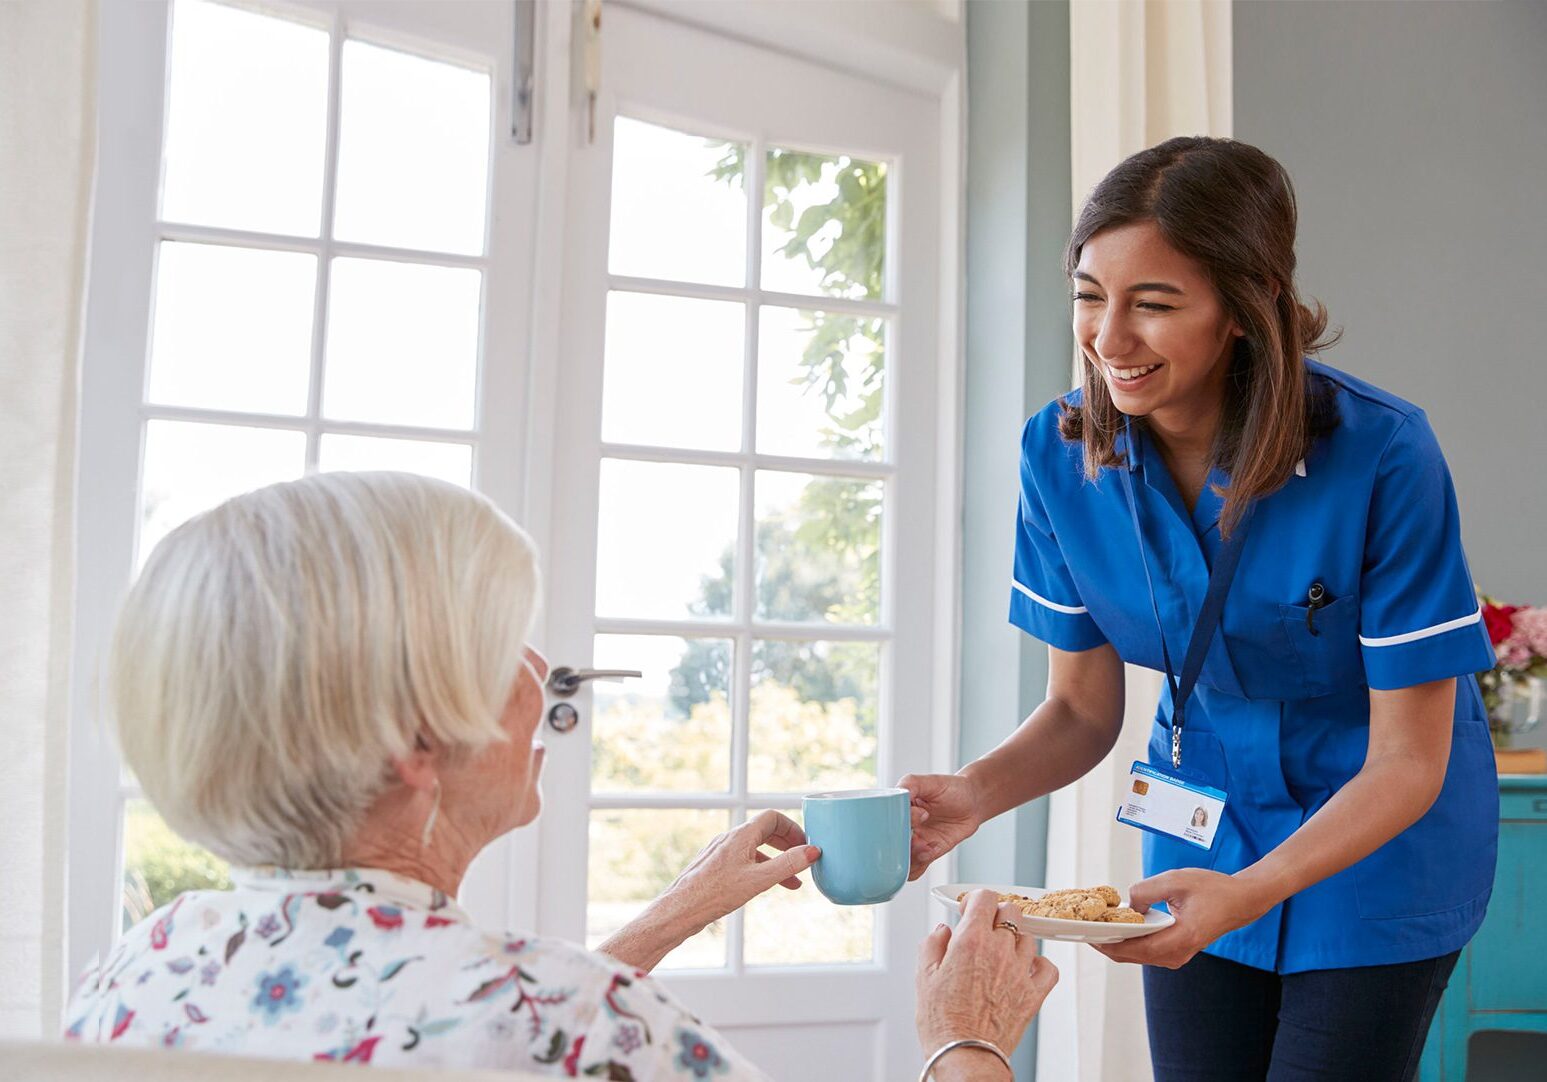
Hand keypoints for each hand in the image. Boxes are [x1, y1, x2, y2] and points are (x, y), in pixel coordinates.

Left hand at [660, 810, 819, 929]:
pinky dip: (760, 869)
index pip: (772, 817)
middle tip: (802, 858)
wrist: (680, 909)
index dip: (792, 828)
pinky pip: (744, 860)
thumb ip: (787, 865)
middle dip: (786, 844)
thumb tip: (812, 851)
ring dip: (775, 860)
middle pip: (764, 831)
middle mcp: (730, 839)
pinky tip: (766, 886)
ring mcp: (720, 852)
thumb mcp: (759, 880)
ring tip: (792, 881)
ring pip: (755, 848)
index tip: (805, 844)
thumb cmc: (715, 893)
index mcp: (741, 835)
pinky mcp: (715, 866)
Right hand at [899, 772, 983, 880]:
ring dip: (910, 857)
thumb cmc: (952, 788)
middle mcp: (905, 827)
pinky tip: (932, 850)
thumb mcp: (931, 781)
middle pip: (892, 843)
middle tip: (916, 837)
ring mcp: (917, 840)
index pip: (888, 820)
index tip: (916, 815)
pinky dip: (921, 862)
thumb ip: (911, 783)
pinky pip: (918, 867)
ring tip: (925, 846)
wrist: (973, 802)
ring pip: (902, 859)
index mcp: (900, 809)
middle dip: (902, 844)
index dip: (898, 822)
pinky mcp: (929, 852)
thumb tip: (900, 794)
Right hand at [915, 889, 1058, 1078]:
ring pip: (1029, 937)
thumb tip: (942, 931)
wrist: (965, 1056)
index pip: (985, 898)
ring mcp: (1020, 972)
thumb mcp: (924, 977)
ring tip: (1001, 951)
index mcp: (971, 940)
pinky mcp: (1034, 995)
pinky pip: (1048, 967)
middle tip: (984, 928)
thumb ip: (932, 944)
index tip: (969, 910)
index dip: (976, 900)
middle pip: (1011, 911)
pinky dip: (1039, 963)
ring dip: (1015, 939)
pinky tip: (1025, 968)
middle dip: (996, 914)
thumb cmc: (942, 1023)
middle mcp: (1000, 951)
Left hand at [1091, 869, 1274, 968]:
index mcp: (1178, 939)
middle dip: (1104, 942)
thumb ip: (1146, 891)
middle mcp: (1176, 955)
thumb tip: (1126, 903)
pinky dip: (1128, 940)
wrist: (1241, 901)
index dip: (1105, 942)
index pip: (1132, 949)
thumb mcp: (1175, 881)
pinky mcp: (1176, 951)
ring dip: (1115, 941)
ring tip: (1093, 924)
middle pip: (1129, 956)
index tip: (1084, 931)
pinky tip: (1115, 925)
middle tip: (1081, 925)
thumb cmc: (1213, 889)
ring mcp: (1176, 956)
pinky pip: (1145, 950)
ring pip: (1136, 955)